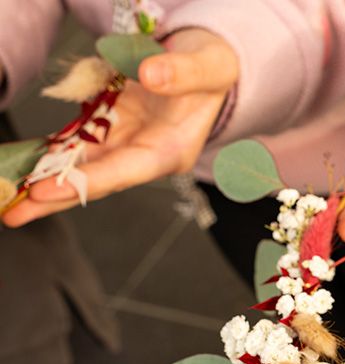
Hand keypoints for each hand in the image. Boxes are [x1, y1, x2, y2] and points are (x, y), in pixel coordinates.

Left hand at [2, 28, 237, 225]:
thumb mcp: (210, 66)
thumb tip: (151, 76)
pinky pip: (75, 141)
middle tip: (14, 213)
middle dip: (55, 195)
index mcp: (172, 148)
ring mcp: (126, 139)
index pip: (125, 171)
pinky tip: (21, 162)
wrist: (211, 61)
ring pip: (80, 164)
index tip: (44, 190)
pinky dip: (48, 151)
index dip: (84, 182)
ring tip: (8, 193)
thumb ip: (183, 72)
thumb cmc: (215, 66)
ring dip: (44, 178)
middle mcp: (146, 152)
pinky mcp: (111, 124)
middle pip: (96, 179)